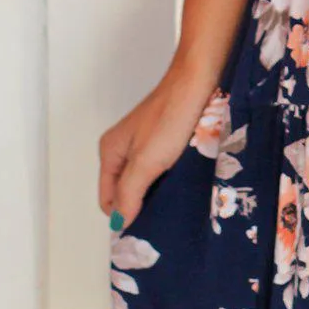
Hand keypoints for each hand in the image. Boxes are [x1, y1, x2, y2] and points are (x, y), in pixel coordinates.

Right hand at [97, 53, 221, 231]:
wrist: (200, 79)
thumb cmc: (172, 116)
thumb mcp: (147, 161)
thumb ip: (130, 193)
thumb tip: (119, 223)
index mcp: (110, 151)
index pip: (108, 200)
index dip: (124, 215)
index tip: (147, 229)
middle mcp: (123, 147)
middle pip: (126, 190)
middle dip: (142, 205)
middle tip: (164, 218)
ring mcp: (144, 142)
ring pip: (146, 179)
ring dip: (159, 191)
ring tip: (177, 201)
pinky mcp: (165, 138)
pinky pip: (162, 167)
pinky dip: (171, 177)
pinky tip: (185, 181)